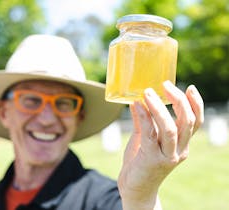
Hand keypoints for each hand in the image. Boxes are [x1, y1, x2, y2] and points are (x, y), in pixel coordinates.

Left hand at [118, 81, 203, 209]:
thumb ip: (142, 121)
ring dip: (160, 107)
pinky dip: (144, 117)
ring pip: (170, 128)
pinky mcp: (151, 159)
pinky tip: (137, 105)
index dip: (196, 104)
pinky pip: (150, 134)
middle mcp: (179, 150)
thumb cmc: (140, 162)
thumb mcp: (144, 139)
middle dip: (179, 100)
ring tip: (148, 92)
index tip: (189, 87)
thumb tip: (136, 101)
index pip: (196, 122)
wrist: (135, 189)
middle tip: (166, 84)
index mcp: (181, 144)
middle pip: (187, 122)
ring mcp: (167, 156)